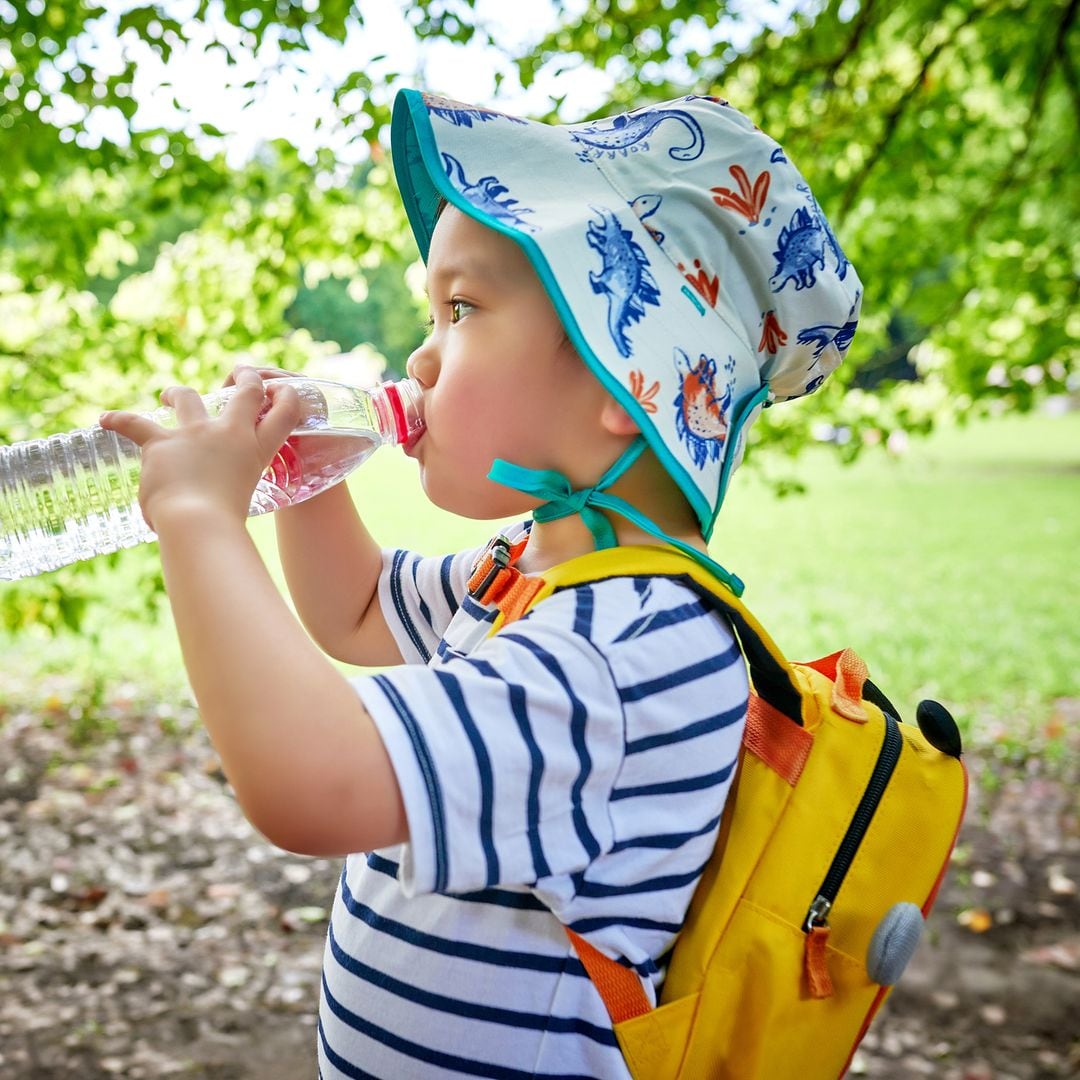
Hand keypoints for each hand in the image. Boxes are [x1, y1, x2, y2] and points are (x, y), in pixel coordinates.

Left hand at [100, 365, 301, 532]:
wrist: (199, 522)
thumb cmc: (223, 523)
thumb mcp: (239, 502)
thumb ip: (226, 493)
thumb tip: (208, 504)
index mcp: (256, 452)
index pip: (285, 415)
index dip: (288, 398)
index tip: (283, 391)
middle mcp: (230, 435)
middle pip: (247, 393)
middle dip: (247, 379)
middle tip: (243, 374)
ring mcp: (196, 434)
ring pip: (188, 397)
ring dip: (178, 394)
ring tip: (169, 395)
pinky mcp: (162, 442)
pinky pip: (135, 425)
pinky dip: (119, 421)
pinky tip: (105, 420)